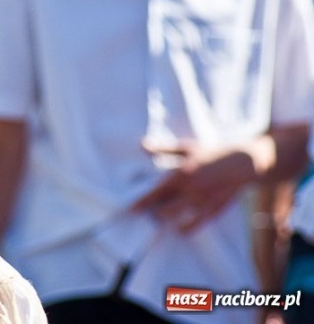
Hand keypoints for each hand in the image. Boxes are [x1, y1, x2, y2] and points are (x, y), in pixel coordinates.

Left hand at [131, 139, 255, 233]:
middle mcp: (191, 190)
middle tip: (148, 213)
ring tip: (161, 219)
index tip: (130, 210)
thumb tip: (142, 145)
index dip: (142, 203)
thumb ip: (164, 149)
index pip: (156, 192)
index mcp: (182, 174)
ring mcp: (203, 202)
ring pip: (177, 218)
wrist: (243, 163)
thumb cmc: (212, 153)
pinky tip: (178, 229)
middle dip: (153, 213)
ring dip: (166, 220)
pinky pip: (195, 225)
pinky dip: (184, 229)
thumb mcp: (187, 148)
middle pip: (164, 209)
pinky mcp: (214, 211)